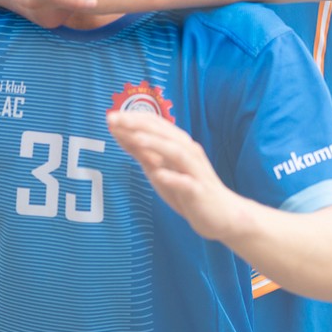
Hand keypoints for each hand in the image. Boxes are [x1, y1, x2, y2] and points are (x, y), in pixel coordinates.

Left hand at [107, 110, 241, 242]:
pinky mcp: (200, 191)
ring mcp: (195, 171)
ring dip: (156, 144)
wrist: (221, 214)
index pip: (155, 125)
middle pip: (164, 133)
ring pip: (176, 152)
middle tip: (115, 119)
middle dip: (138, 125)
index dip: (133, 119)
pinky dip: (173, 177)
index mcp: (178, 145)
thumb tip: (120, 135)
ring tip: (136, 139)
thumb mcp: (160, 169)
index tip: (111, 116)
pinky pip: (187, 183)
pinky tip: (159, 174)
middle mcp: (188, 153)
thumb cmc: (188, 189)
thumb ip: (142, 152)